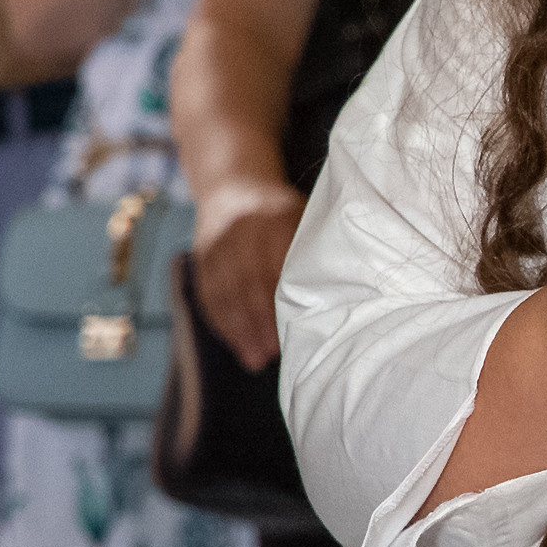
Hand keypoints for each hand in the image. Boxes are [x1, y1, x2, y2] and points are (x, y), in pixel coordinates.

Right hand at [193, 184, 305, 369]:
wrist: (234, 187)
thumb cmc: (283, 212)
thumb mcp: (304, 215)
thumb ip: (319, 246)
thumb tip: (345, 294)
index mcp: (276, 216)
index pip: (279, 264)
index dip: (284, 299)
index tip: (298, 329)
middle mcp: (243, 228)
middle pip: (250, 281)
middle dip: (262, 321)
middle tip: (276, 353)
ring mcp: (217, 243)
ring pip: (226, 291)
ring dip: (241, 330)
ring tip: (257, 359)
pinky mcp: (201, 258)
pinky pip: (209, 294)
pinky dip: (223, 324)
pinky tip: (239, 346)